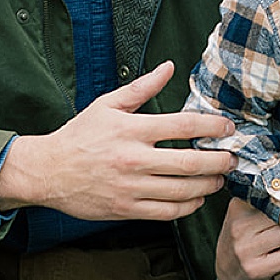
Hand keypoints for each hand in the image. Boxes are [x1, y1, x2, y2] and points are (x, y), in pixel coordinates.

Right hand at [0, 62, 233, 221]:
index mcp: (132, 130)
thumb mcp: (107, 105)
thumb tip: (169, 67)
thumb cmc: (79, 136)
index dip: (213, 126)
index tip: (228, 128)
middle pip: (190, 163)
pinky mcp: (126, 209)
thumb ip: (141, 87)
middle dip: (219, 160)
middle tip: (232, 158)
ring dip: (208, 185)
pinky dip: (188, 207)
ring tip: (219, 178)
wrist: (48, 171)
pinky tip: (197, 198)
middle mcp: (133, 159)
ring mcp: (131, 187)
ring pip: (182, 191)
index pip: (183, 126)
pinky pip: (167, 212)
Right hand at [215, 198, 279, 279]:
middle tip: (279, 231)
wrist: (229, 272)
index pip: (274, 196)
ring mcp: (244, 248)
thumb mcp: (247, 213)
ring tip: (277, 245)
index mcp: (239, 206)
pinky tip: (275, 259)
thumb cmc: (246, 238)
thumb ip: (266, 199)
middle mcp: (239, 226)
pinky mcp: (253, 269)